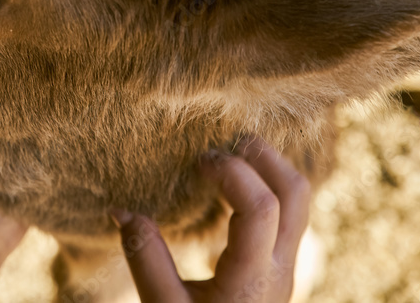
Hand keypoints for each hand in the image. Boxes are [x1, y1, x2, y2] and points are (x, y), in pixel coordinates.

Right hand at [110, 136, 310, 302]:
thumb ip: (145, 258)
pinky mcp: (281, 265)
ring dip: (267, 167)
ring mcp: (286, 265)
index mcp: (252, 277)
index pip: (261, 206)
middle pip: (295, 192)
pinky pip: (288, 211)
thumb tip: (120, 210)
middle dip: (262, 155)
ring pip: (299, 199)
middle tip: (220, 142)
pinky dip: (265, 185)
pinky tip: (231, 184)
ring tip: (225, 156)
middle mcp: (280, 267)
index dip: (231, 172)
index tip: (196, 161)